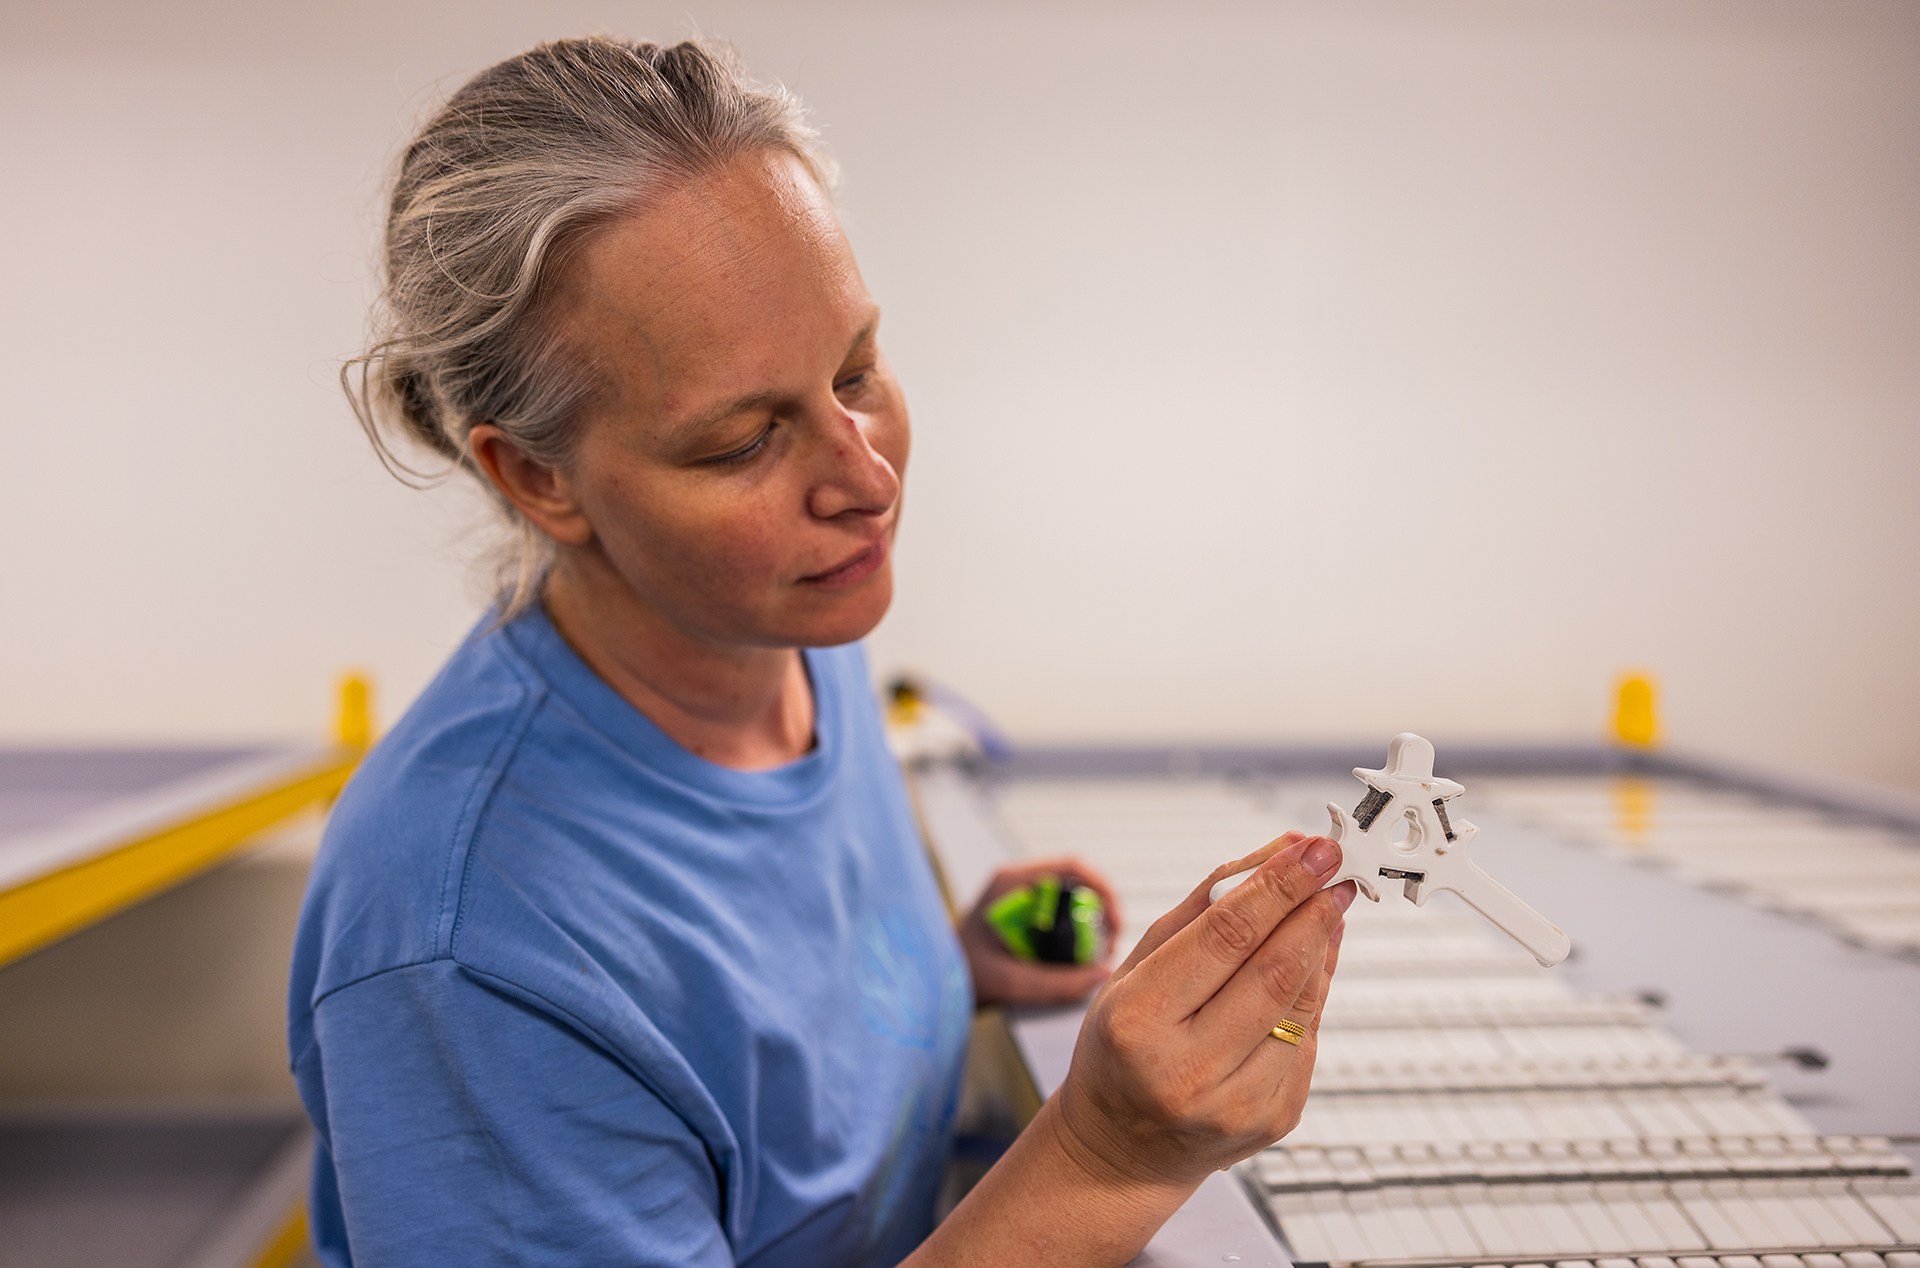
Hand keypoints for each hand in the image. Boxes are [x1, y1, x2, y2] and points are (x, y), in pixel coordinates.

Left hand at [960, 857, 1123, 1007]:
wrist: (932, 983)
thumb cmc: (960, 976)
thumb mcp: (1009, 983)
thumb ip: (1055, 984)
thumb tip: (1101, 975)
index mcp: (1011, 883)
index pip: (1072, 867)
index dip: (1103, 888)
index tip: (1115, 920)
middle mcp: (1017, 882)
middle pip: (1077, 881)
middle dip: (1101, 910)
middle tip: (1109, 945)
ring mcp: (1020, 896)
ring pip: (1072, 897)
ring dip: (1091, 922)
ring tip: (1096, 955)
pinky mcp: (1023, 913)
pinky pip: (1061, 913)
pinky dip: (1077, 931)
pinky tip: (1078, 958)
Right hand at [1051, 831, 1351, 1191]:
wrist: (1123, 1147)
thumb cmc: (1122, 1047)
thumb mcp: (1137, 968)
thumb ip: (1205, 906)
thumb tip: (1276, 853)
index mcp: (1138, 1022)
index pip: (1224, 938)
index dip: (1277, 887)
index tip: (1312, 850)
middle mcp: (1186, 1070)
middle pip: (1271, 971)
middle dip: (1311, 909)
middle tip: (1335, 868)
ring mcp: (1235, 1103)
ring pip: (1301, 1006)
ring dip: (1322, 946)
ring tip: (1329, 906)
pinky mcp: (1274, 1119)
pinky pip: (1308, 1038)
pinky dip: (1313, 992)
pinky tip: (1309, 964)